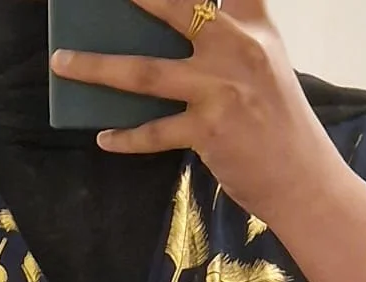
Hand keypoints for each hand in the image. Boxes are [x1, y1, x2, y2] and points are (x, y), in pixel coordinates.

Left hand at [53, 0, 365, 281]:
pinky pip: (154, 132)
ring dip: (96, 66)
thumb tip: (162, 42)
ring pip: (144, 72)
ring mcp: (220, 88)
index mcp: (254, 25)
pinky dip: (126, 137)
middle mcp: (237, 48)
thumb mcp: (265, 65)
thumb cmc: (279, 124)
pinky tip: (104, 137)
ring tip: (62, 62)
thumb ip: (226, 41)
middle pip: (175, 8)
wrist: (304, 179)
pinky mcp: (208, 130)